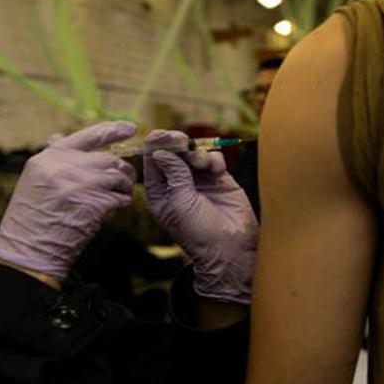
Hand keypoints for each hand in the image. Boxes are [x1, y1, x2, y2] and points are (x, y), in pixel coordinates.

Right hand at [0, 121, 137, 281]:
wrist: (29, 249)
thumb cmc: (31, 218)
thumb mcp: (34, 180)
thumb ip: (52, 159)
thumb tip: (59, 137)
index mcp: (49, 158)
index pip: (88, 135)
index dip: (113, 129)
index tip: (130, 128)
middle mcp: (65, 167)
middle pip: (107, 158)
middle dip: (121, 169)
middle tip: (126, 178)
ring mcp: (81, 185)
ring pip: (116, 176)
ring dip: (124, 185)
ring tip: (121, 193)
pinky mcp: (94, 204)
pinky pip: (119, 197)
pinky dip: (122, 201)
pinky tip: (117, 207)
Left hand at [143, 130, 257, 303]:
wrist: (230, 248)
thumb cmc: (199, 232)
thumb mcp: (180, 202)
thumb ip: (173, 173)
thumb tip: (160, 150)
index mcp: (160, 192)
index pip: (152, 163)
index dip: (155, 147)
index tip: (159, 135)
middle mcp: (177, 183)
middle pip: (172, 153)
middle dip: (176, 144)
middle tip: (181, 140)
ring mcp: (198, 180)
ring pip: (193, 152)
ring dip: (197, 153)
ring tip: (201, 164)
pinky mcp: (218, 178)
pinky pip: (213, 158)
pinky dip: (213, 159)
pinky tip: (216, 170)